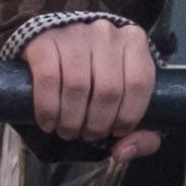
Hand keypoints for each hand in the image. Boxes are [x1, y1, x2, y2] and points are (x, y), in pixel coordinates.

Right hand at [18, 22, 157, 155]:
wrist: (53, 41)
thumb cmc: (94, 72)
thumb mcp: (123, 95)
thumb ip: (140, 131)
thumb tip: (122, 152)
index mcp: (134, 42)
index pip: (139, 84)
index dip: (128, 116)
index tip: (116, 131)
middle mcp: (106, 32)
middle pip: (108, 90)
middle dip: (97, 124)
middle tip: (87, 135)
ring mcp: (75, 33)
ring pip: (78, 86)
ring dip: (71, 120)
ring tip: (67, 131)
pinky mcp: (45, 40)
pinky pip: (48, 78)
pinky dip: (48, 108)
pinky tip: (48, 122)